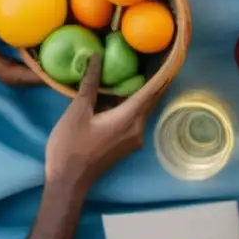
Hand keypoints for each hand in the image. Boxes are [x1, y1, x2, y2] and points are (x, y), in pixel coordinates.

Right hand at [45, 55, 159, 191]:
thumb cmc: (70, 146)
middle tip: (155, 58)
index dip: (162, 72)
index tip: (171, 57)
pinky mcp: (127, 144)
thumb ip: (90, 84)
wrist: (68, 182)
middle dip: (155, 80)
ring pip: (143, 109)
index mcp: (129, 118)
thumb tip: (96, 57)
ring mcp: (134, 138)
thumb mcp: (77, 111)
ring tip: (139, 70)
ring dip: (142, 92)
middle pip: (151, 99)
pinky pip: (135, 118)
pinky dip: (132, 104)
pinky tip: (122, 94)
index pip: (152, 90)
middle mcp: (138, 128)